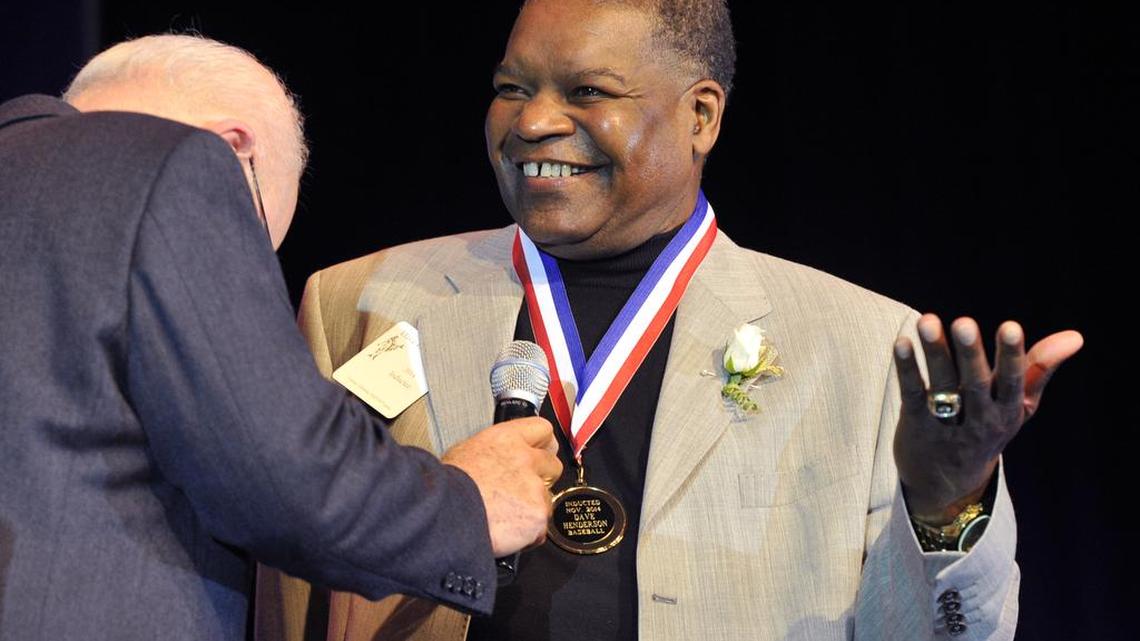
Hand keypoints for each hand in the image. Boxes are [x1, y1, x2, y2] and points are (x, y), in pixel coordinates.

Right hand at [441, 417, 561, 556]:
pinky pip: (541, 527)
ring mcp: (534, 486)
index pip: (542, 429)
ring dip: (532, 508)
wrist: (447, 515)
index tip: (542, 451)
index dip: (543, 444)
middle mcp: (524, 458)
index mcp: (506, 439)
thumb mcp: (463, 453)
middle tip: (524, 491)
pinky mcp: (538, 513)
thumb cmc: (446, 489)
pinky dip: (528, 533)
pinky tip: (508, 532)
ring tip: (507, 517)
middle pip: (553, 464)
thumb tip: (491, 460)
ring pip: (547, 499)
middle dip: (542, 478)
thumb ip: (489, 452)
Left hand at [893, 314, 1082, 523]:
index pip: (1012, 382)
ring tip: (927, 320)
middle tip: (964, 322)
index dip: (1012, 356)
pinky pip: (912, 394)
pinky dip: (907, 369)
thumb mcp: (1019, 406)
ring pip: (941, 385)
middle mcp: (979, 419)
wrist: (948, 483)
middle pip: (974, 384)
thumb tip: (1076, 335)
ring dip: (934, 353)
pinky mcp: (916, 424)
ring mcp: (946, 423)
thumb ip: (1040, 368)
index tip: (1011, 326)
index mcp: (1007, 411)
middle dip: (969, 353)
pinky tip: (902, 343)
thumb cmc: (988, 429)